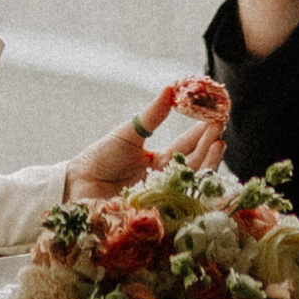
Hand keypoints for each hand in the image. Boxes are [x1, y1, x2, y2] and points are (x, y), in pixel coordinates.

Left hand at [65, 83, 228, 200]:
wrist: (77, 184)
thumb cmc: (101, 158)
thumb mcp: (129, 133)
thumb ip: (151, 115)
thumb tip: (170, 87)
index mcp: (159, 161)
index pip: (187, 146)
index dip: (203, 132)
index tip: (218, 117)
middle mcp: (165, 180)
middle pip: (194, 163)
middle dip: (210, 145)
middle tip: (221, 127)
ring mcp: (163, 196)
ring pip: (191, 181)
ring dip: (207, 162)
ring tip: (219, 144)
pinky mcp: (158, 211)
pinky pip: (180, 201)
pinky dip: (193, 188)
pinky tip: (204, 174)